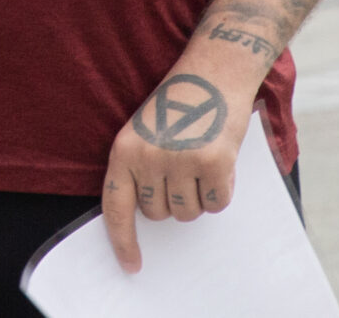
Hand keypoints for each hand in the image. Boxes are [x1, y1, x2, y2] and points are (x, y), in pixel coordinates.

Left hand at [101, 68, 253, 271]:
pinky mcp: (213, 163)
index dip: (123, 240)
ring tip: (199, 160)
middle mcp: (148, 157)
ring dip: (198, 197)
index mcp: (123, 149)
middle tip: (182, 170)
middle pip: (158, 214)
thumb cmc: (179, 106)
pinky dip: (222, 191)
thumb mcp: (146, 134)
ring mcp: (180, 160)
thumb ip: (142, 171)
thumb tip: (151, 217)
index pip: (116, 206)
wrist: (212, 72)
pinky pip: (217, 204)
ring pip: (188, 213)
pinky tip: (219, 162)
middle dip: (173, 202)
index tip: (131, 266)